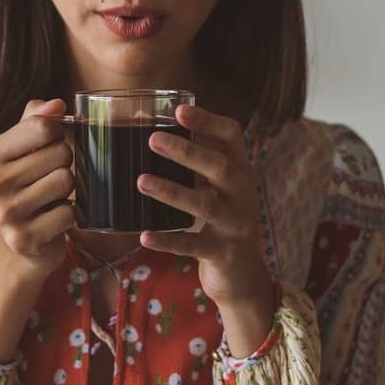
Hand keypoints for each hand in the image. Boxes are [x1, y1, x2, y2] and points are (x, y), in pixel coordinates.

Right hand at [0, 98, 74, 279]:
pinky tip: (53, 220)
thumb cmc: (27, 187)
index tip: (49, 147)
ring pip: (66, 181)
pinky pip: (69, 213)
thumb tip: (57, 104)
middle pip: (60, 153)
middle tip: (49, 179)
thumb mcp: (23, 149)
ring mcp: (6, 213)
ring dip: (68, 190)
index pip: (43, 126)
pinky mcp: (24, 238)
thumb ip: (37, 120)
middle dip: (65, 164)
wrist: (20, 245)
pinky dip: (70, 216)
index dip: (58, 134)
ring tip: (51, 199)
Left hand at [137, 105, 272, 311]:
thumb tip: (148, 128)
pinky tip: (144, 235)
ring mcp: (234, 225)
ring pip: (205, 206)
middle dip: (187, 152)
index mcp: (241, 171)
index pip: (233, 136)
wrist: (242, 274)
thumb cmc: (220, 220)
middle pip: (221, 168)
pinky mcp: (222, 253)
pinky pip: (192, 245)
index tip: (179, 110)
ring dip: (172, 192)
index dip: (208, 121)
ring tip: (142, 181)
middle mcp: (243, 194)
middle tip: (153, 140)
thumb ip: (194, 163)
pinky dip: (167, 241)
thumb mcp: (216, 188)